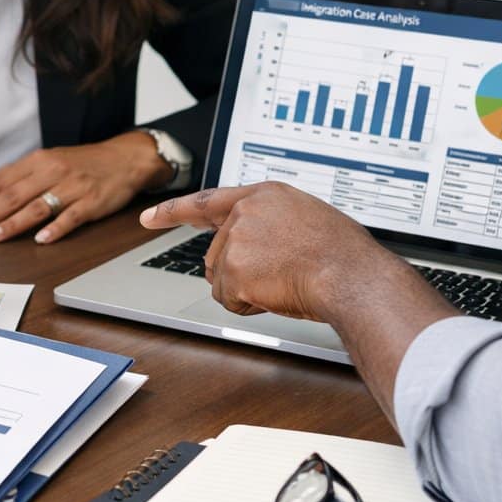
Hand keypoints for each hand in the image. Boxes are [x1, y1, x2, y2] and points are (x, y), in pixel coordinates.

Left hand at [0, 131, 170, 244]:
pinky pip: (71, 216)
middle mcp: (52, 171)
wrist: (125, 159)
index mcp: (37, 161)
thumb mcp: (46, 160)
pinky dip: (55, 228)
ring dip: (12, 223)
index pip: (0, 183)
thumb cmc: (82, 163)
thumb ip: (13, 172)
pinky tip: (40, 240)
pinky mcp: (92, 201)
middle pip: (13, 195)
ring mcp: (73, 186)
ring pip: (37, 206)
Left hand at [138, 182, 412, 319]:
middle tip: (278, 275)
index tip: (149, 217)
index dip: (174, 210)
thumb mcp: (306, 218)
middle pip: (217, 254)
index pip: (207, 200)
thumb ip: (273, 222)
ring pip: (221, 279)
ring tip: (283, 281)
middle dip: (238, 272)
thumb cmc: (341, 253)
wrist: (351, 276)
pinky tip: (276, 294)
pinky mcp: (234, 270)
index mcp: (263, 195)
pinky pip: (228, 300)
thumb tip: (260, 244)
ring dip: (246, 289)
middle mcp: (245, 213)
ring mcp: (237, 240)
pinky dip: (249, 306)